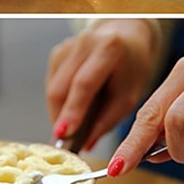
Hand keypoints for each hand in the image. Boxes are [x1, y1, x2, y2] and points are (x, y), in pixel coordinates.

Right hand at [46, 20, 157, 149]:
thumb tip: (85, 144)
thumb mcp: (129, 96)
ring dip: (58, 112)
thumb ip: (108, 120)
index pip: (84, 83)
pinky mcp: (58, 52)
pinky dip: (58, 102)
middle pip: (62, 86)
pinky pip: (52, 83)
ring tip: (68, 129)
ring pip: (53, 87)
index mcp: (109, 49)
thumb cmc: (131, 70)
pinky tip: (69, 110)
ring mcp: (69, 46)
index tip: (63, 133)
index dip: (72, 110)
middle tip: (62, 141)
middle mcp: (85, 43)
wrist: (128, 40)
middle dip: (60, 116)